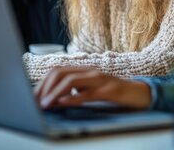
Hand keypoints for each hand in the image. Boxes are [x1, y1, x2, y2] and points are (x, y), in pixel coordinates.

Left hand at [34, 66, 151, 109]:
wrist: (140, 93)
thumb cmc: (114, 93)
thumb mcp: (91, 90)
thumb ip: (75, 91)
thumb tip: (54, 99)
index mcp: (84, 70)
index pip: (57, 71)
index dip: (43, 83)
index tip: (33, 96)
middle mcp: (90, 71)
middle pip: (60, 73)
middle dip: (44, 87)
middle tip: (36, 102)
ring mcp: (100, 79)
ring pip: (70, 81)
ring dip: (54, 93)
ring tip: (45, 104)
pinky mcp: (108, 90)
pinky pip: (87, 93)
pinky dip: (72, 98)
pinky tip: (63, 103)